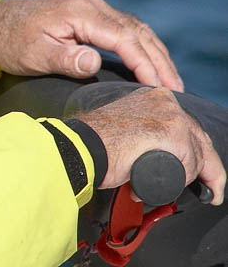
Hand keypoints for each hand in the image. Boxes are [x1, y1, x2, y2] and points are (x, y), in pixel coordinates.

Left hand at [0, 0, 182, 90]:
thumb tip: (95, 62)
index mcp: (80, 11)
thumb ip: (66, 59)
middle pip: (136, 31)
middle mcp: (90, 2)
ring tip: (170, 81)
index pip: (124, 38)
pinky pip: (124, 27)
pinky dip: (141, 45)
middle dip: (158, 60)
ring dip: (154, 52)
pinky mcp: (88, 11)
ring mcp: (91, 4)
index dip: (145, 64)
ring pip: (134, 28)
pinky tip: (149, 63)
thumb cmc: (11, 43)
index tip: (160, 88)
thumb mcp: (35, 55)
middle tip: (176, 90)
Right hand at [75, 87, 225, 204]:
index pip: (187, 127)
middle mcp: (166, 101)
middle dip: (205, 168)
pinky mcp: (173, 134)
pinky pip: (191, 165)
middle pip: (200, 140)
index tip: (197, 170)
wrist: (80, 146)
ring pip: (198, 155)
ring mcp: (171, 116)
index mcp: (154, 97)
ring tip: (163, 189)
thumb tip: (160, 155)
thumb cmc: (93, 143)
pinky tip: (163, 186)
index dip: (195, 153)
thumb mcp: (126, 127)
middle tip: (208, 189)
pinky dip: (181, 180)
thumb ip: (145, 133)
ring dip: (186, 177)